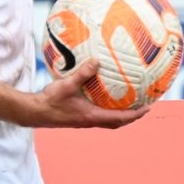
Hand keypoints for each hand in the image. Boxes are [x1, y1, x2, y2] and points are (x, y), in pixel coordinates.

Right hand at [30, 60, 150, 128]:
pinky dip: (109, 110)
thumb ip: (83, 73)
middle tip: (145, 107)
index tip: (149, 107)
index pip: (120, 118)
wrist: (35, 112)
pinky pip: (100, 116)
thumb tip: (97, 61)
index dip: (136, 114)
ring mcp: (85, 121)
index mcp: (92, 116)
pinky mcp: (79, 118)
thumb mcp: (67, 85)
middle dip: (133, 116)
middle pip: (118, 123)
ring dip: (122, 115)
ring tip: (131, 104)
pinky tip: (106, 99)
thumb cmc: (50, 101)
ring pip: (109, 121)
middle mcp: (91, 121)